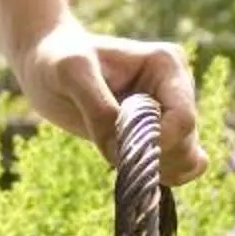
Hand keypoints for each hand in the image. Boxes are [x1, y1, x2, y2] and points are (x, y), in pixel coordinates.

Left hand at [11, 16, 206, 184]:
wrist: (47, 64)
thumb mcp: (71, 72)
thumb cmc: (58, 59)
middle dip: (150, 157)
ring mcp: (171, 112)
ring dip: (154, 169)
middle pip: (187, 143)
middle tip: (109, 148)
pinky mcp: (161, 133)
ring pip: (187, 159)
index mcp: (167, 64)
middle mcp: (177, 88)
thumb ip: (98, 107)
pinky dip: (160, 176)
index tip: (118, 146)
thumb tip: (121, 147)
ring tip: (114, 152)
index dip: (156, 143)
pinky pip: (182, 167)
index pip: (183, 119)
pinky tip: (127, 165)